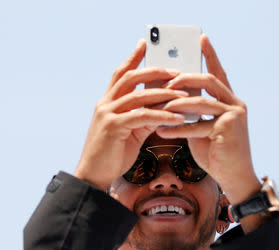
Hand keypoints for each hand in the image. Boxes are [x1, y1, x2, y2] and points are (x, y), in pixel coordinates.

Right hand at [74, 40, 186, 189]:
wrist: (94, 176)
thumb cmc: (112, 155)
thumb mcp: (130, 132)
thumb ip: (143, 118)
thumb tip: (163, 108)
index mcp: (108, 102)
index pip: (121, 73)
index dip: (133, 58)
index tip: (145, 44)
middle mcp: (105, 103)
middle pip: (131, 77)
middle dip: (155, 71)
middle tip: (176, 70)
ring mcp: (108, 114)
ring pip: (139, 95)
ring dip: (164, 93)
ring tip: (184, 94)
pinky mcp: (114, 127)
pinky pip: (143, 116)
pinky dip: (162, 115)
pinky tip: (178, 118)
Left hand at [156, 35, 260, 203]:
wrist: (234, 176)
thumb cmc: (216, 152)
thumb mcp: (202, 127)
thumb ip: (193, 111)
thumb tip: (172, 96)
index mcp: (229, 100)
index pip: (218, 73)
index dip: (210, 54)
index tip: (201, 38)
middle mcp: (234, 103)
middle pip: (208, 80)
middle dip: (185, 77)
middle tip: (166, 80)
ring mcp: (233, 115)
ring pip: (201, 101)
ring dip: (176, 104)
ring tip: (158, 107)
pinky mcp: (227, 129)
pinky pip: (197, 125)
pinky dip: (177, 128)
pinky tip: (162, 130)